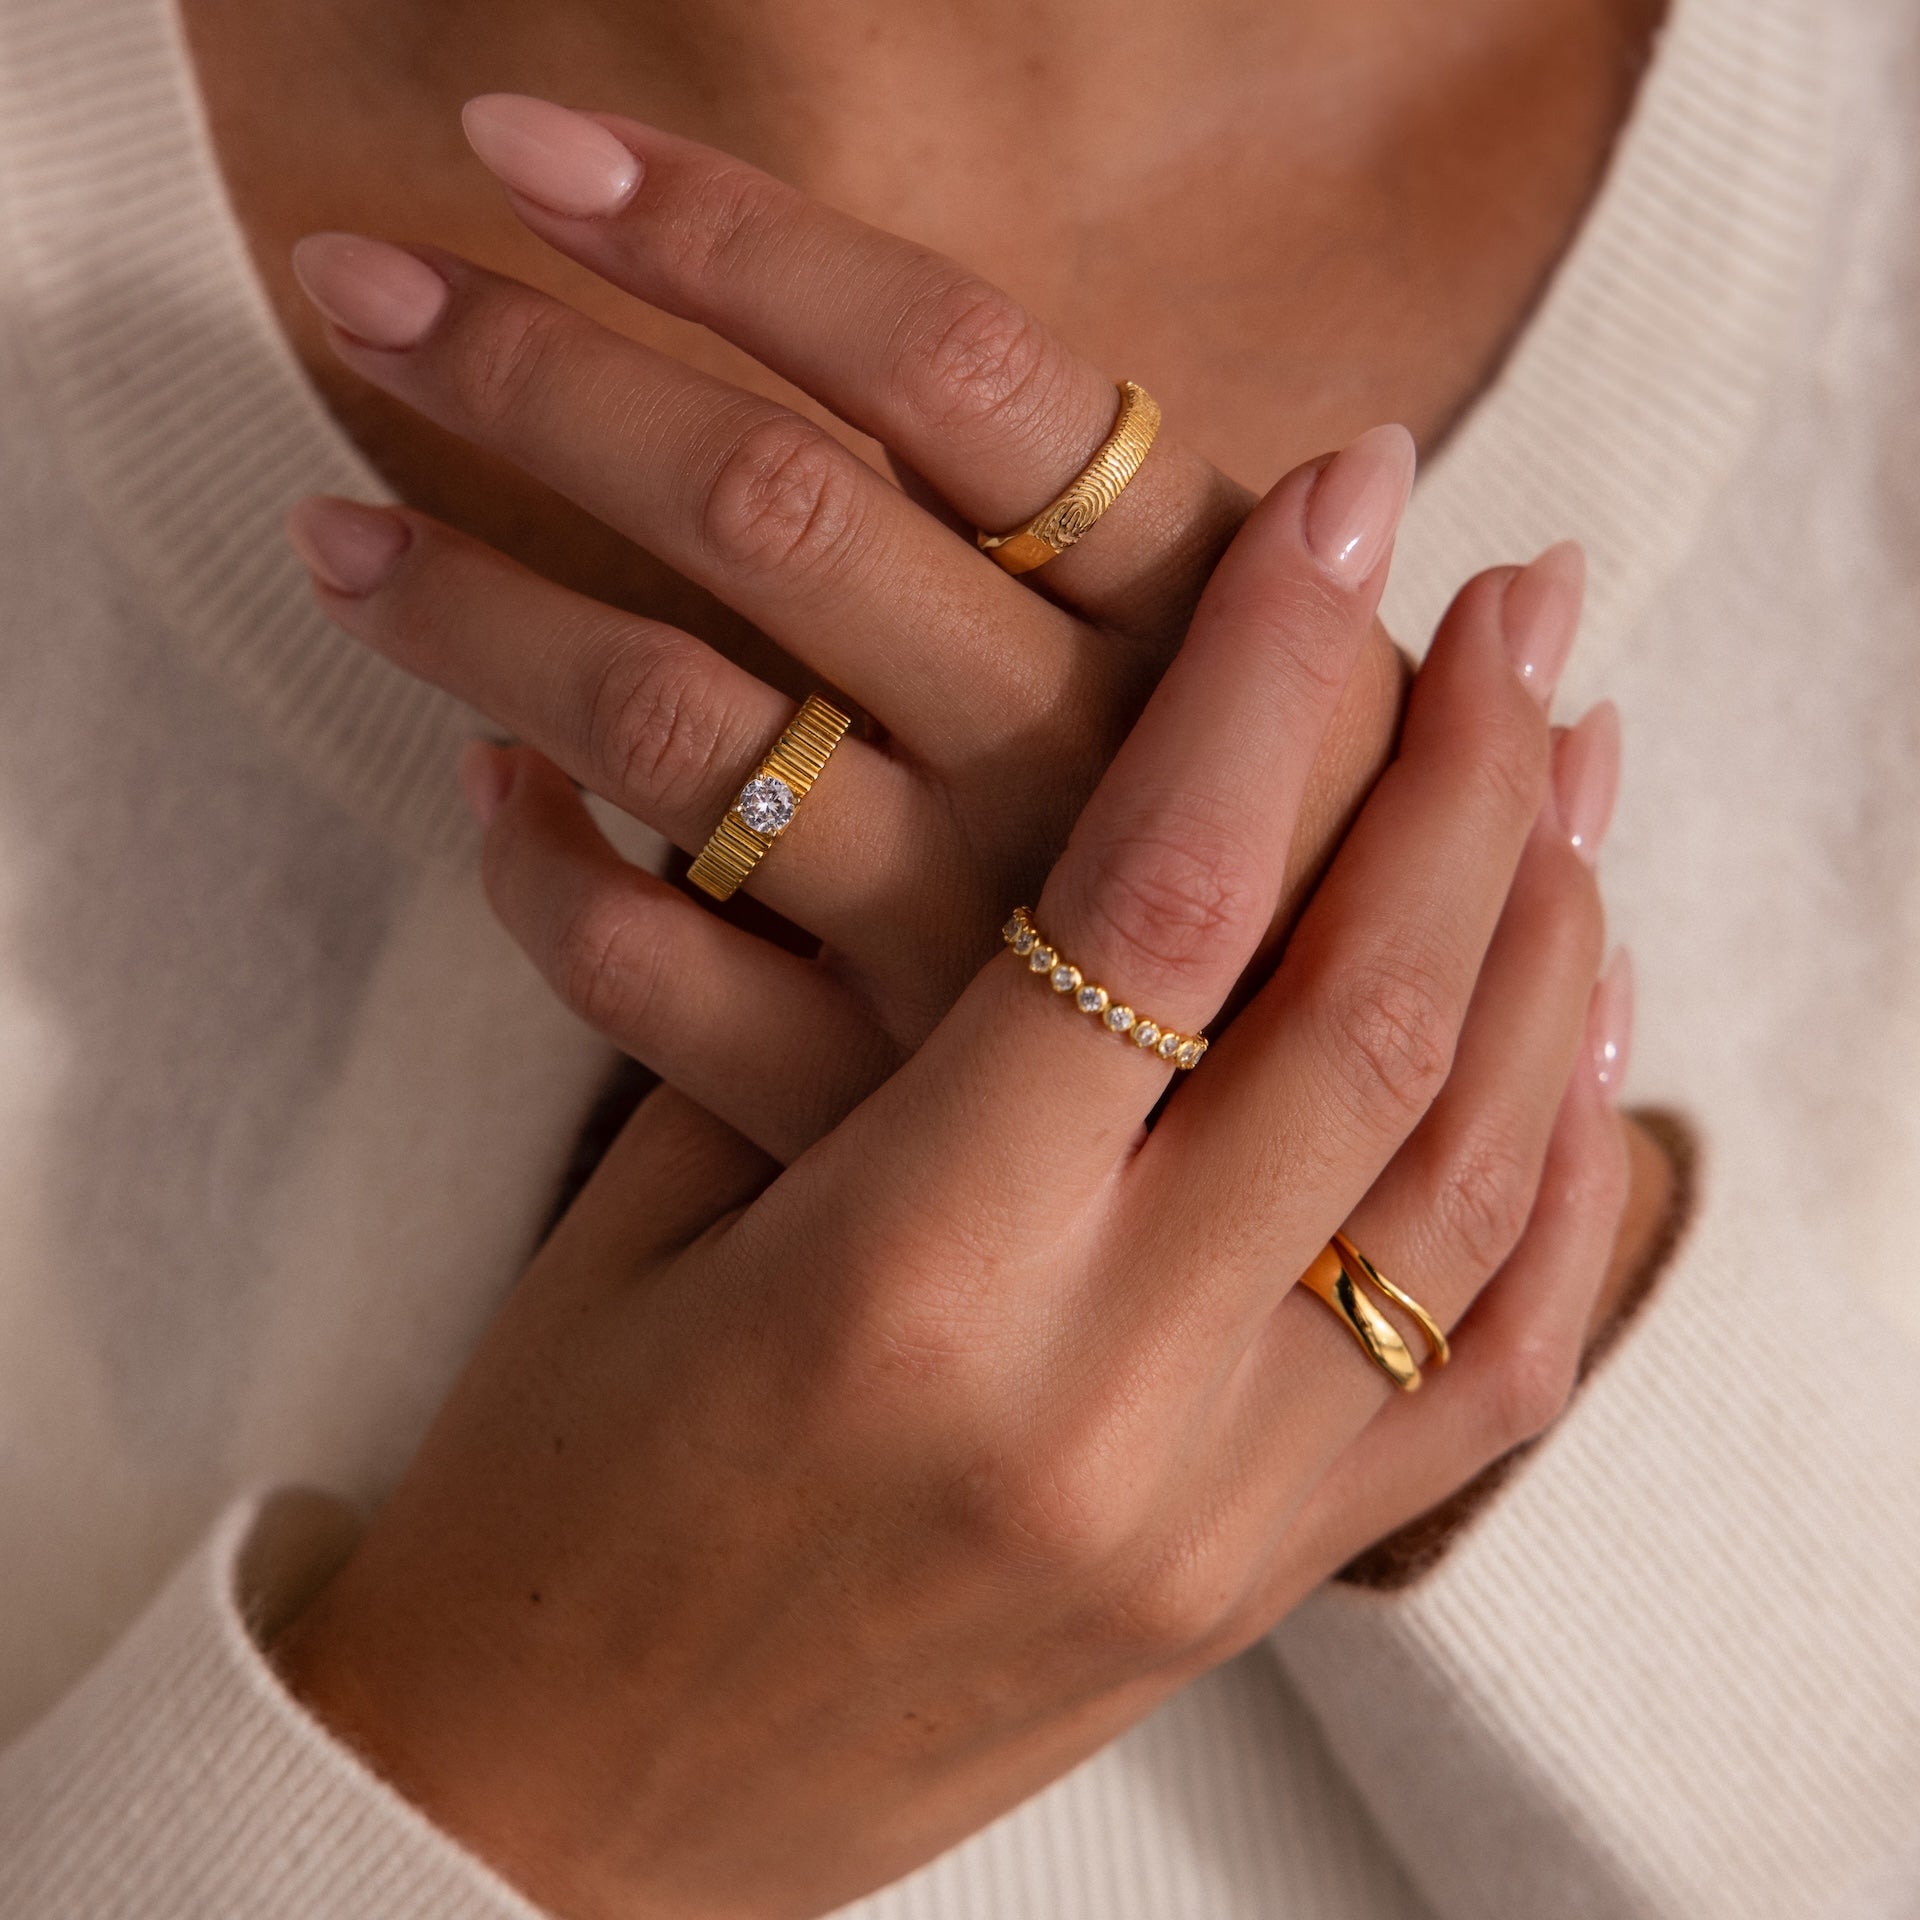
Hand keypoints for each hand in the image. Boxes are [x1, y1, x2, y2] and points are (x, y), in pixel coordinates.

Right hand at [276, 459, 1628, 1919]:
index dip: (1269, 676)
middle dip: (1460, 767)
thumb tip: (884, 769)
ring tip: (1566, 757)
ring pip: (1475, 1178)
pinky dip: (1554, 1161)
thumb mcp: (636, 1222)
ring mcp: (1214, 1514)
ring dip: (1543, 935)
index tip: (1345, 503)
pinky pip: (1483, 1359)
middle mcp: (1101, 1394)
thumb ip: (792, 1008)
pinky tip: (1569, 1016)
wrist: (557, 1824)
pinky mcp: (1255, 1585)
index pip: (1154, 908)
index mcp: (902, 1273)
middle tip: (1511, 586)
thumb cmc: (542, 1502)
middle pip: (1366, 1016)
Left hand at [285, 101, 1453, 1162]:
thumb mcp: (1342, 766)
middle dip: (542, 371)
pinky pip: (641, 966)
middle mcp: (1087, 765)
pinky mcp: (866, 1102)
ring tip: (336, 537)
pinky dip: (538, 867)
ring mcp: (966, 948)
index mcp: (1220, 636)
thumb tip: (1378, 467)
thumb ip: (1285, 620)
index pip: (957, 371)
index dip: (739, 239)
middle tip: (360, 281)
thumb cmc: (1314, 948)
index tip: (534, 143)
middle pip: (775, 513)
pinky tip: (497, 794)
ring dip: (476, 606)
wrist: (1291, 1250)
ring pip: (669, 727)